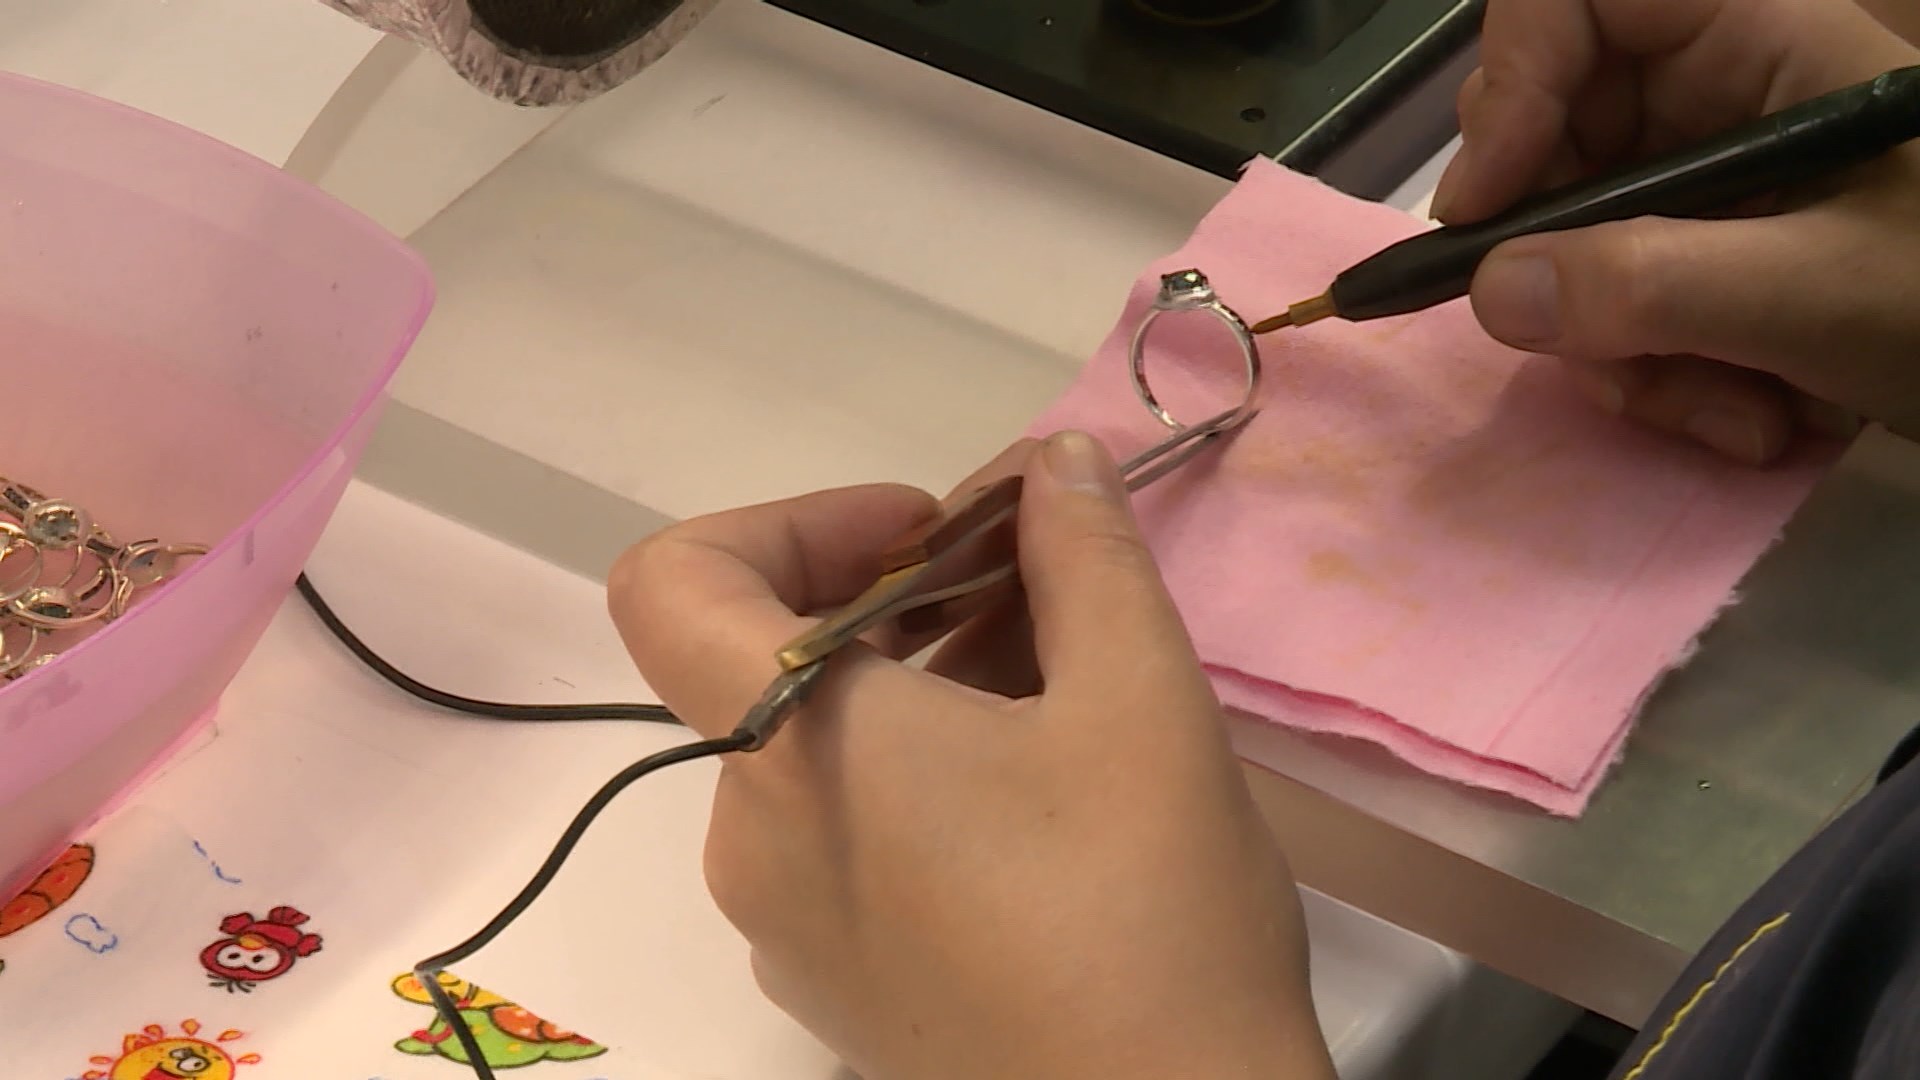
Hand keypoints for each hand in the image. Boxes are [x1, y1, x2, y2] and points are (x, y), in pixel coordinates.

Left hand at [607, 434, 1334, 1079]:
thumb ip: (1083, 553)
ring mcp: (781, 926)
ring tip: (1059, 687)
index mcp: (792, 746)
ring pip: (818, 754)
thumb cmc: (1146, 910)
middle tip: (1033, 590)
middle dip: (899, 596)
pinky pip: (839, 838)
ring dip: (919, 692)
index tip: (923, 536)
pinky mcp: (832, 988)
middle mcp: (748, 836)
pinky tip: (1040, 804)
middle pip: (770, 664)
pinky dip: (913, 785)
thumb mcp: (1141, 700)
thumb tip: (1048, 460)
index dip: (786, 523)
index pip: (672, 583)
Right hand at [1436, 0, 1919, 462]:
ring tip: (1727, 417)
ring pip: (1578, 249)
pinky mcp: (1717, 273)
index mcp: (1763, 45)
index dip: (1513, 84)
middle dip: (1568, 266)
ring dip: (1627, 355)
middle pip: (1557, 142)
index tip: (1486, 207)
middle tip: (1592, 347)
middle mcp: (1722, 104)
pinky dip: (1664, 382)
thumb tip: (1489, 291)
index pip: (1581, 2)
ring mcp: (1715, 195)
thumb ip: (1652, 286)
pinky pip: (1623, 313)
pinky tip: (1751, 423)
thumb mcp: (1821, 296)